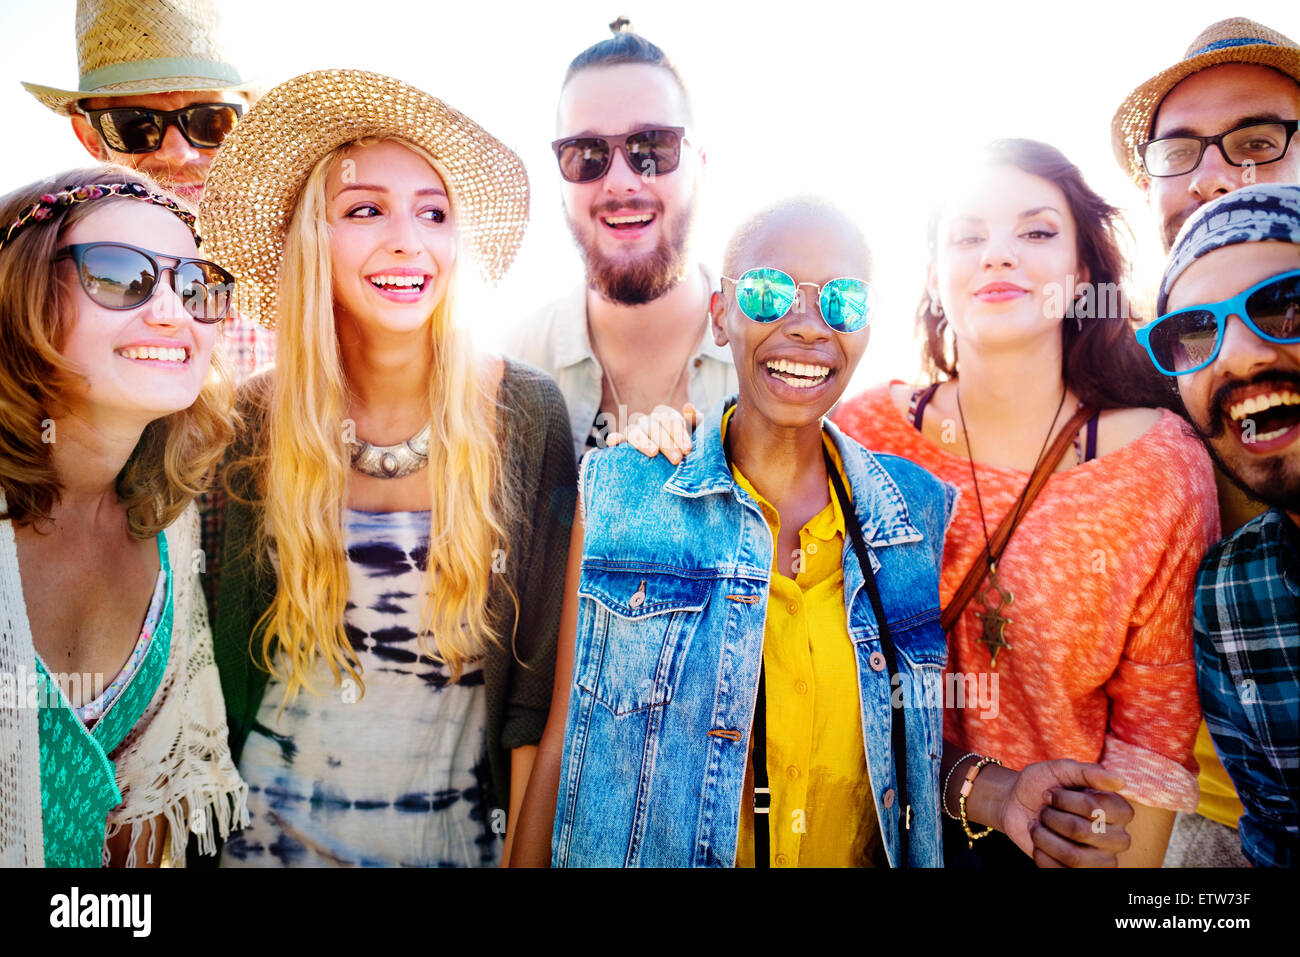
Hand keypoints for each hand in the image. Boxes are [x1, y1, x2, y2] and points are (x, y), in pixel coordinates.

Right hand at [606, 403, 697, 463]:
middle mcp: (648, 420)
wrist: (672, 457)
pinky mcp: (623, 442)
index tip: (687, 449)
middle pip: (654, 427)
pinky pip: (617, 438)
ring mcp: (634, 430)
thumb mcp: (693, 432)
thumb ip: (694, 420)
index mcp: (664, 415)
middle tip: (677, 459)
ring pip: (635, 432)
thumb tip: (688, 406)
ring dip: (644, 442)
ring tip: (653, 453)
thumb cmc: (683, 445)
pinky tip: (614, 442)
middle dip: (667, 443)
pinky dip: (615, 439)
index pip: (670, 419)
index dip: (679, 434)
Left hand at [998, 759, 1133, 866]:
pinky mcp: (1081, 873)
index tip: (1051, 793)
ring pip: (1073, 857)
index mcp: (1119, 810)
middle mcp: (1118, 837)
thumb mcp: (1060, 769)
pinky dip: (1040, 854)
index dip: (1063, 800)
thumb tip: (1119, 781)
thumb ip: (1088, 772)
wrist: (1018, 804)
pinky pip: (1060, 871)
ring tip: (1039, 826)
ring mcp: (1101, 860)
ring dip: (1044, 837)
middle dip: (1051, 817)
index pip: (1093, 809)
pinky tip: (1039, 843)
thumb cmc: (1043, 784)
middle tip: (1044, 810)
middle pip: (1081, 832)